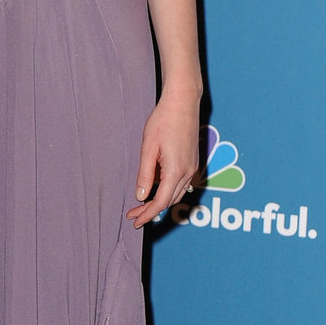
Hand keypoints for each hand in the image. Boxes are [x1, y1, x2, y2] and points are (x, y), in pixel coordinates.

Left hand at [126, 93, 199, 227]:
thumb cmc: (163, 121)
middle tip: (132, 214)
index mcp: (176, 170)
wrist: (183, 102)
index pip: (161, 202)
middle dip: (151, 211)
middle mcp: (188, 172)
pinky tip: (155, 188)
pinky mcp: (193, 163)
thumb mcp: (148, 147)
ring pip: (177, 194)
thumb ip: (145, 174)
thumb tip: (141, 196)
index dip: (147, 215)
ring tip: (140, 205)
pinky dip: (168, 191)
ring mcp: (193, 168)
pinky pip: (181, 184)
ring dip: (160, 202)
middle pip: (169, 201)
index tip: (135, 222)